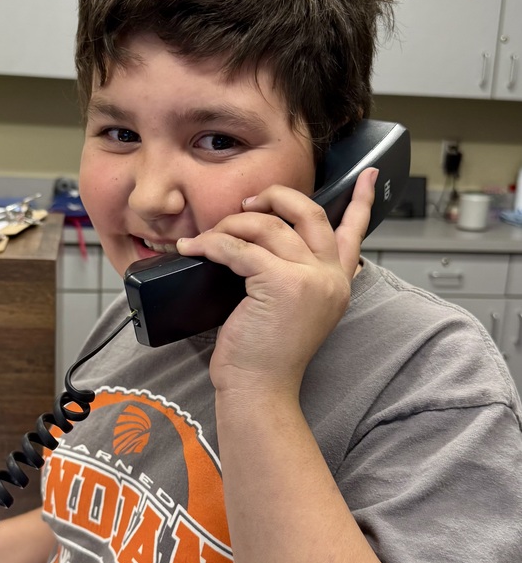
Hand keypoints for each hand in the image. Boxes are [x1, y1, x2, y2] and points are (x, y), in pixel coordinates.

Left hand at [176, 167, 376, 398]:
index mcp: (338, 282)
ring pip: (267, 227)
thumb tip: (262, 238)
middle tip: (248, 203)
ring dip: (231, 226)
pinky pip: (238, 248)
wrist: (260, 389)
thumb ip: (295, 275)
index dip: (360, 199)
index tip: (369, 173)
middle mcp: (331, 277)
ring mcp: (309, 279)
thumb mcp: (292, 309)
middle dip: (274, 198)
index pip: (354, 232)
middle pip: (308, 212)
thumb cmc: (266, 355)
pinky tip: (194, 249)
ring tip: (209, 238)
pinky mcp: (281, 283)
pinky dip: (211, 244)